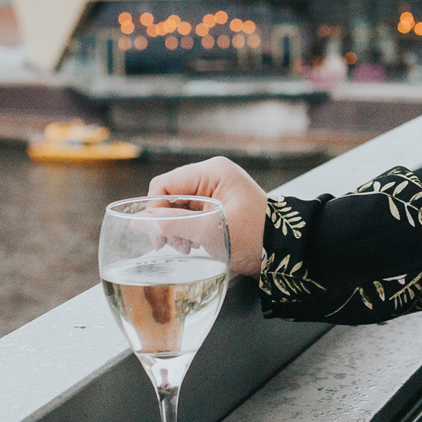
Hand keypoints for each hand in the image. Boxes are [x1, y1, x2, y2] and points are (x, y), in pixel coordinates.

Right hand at [149, 157, 267, 276]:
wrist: (283, 249)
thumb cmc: (254, 236)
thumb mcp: (210, 231)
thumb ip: (172, 225)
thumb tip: (138, 222)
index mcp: (212, 171)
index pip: (164, 184)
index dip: (154, 210)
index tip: (158, 237)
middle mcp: (212, 176)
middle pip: (169, 196)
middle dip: (167, 222)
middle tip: (177, 246)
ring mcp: (214, 191)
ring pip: (177, 207)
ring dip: (176, 229)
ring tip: (189, 247)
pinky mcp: (216, 206)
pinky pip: (189, 215)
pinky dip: (187, 231)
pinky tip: (195, 245)